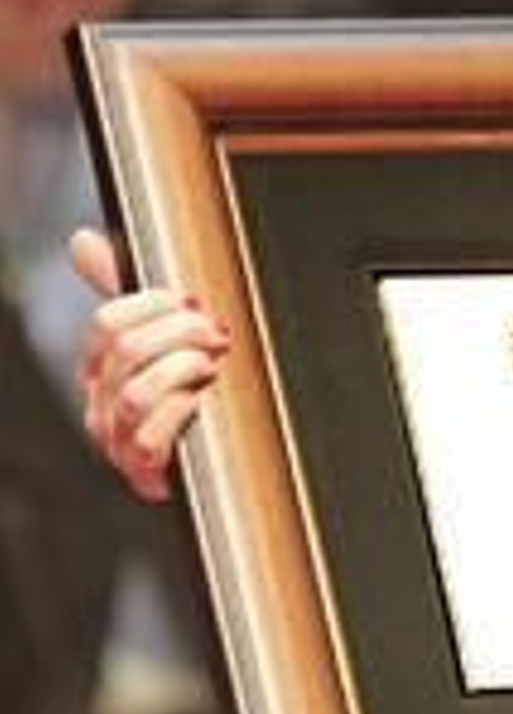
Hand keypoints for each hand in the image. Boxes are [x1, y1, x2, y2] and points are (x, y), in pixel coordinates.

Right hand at [70, 227, 230, 501]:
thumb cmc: (196, 387)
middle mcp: (102, 403)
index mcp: (102, 366)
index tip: (194, 302)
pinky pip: (150, 439)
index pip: (109, 322)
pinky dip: (182, 415)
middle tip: (217, 334)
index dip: (157, 304)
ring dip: (185, 372)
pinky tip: (202, 405)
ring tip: (212, 369)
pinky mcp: (143, 472)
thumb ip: (128, 289)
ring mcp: (119, 441)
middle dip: (183, 334)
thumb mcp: (168, 331)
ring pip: (137, 394)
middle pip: (126, 351)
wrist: (228, 455)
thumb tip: (83, 241)